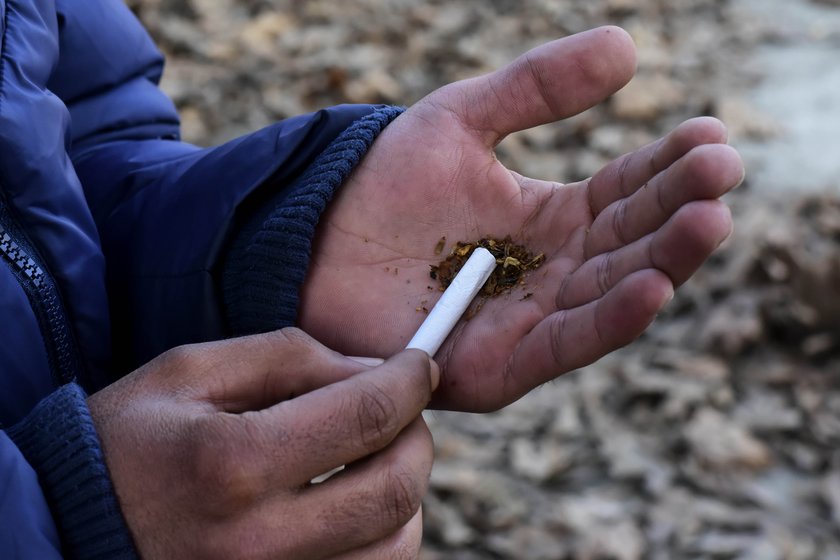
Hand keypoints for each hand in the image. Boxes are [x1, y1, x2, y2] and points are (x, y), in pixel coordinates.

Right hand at [88, 329, 437, 558]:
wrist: (68, 530)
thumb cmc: (126, 443)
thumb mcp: (190, 372)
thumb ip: (287, 358)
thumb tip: (372, 369)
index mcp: (232, 463)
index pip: (364, 417)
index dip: (409, 383)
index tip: (420, 365)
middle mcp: (258, 541)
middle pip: (395, 489)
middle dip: (416, 436)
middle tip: (404, 410)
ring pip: (397, 545)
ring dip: (406, 491)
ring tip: (378, 457)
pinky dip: (384, 536)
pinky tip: (357, 505)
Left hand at [299, 26, 743, 411]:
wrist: (310, 242)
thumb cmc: (383, 185)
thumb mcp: (462, 119)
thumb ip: (537, 87)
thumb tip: (629, 48)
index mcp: (552, 220)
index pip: (627, 191)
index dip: (670, 164)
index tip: (710, 132)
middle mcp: (553, 274)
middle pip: (632, 242)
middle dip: (680, 208)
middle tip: (722, 168)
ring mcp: (530, 322)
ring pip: (611, 294)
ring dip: (664, 261)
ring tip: (708, 219)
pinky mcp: (500, 368)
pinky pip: (564, 345)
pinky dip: (609, 320)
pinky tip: (652, 284)